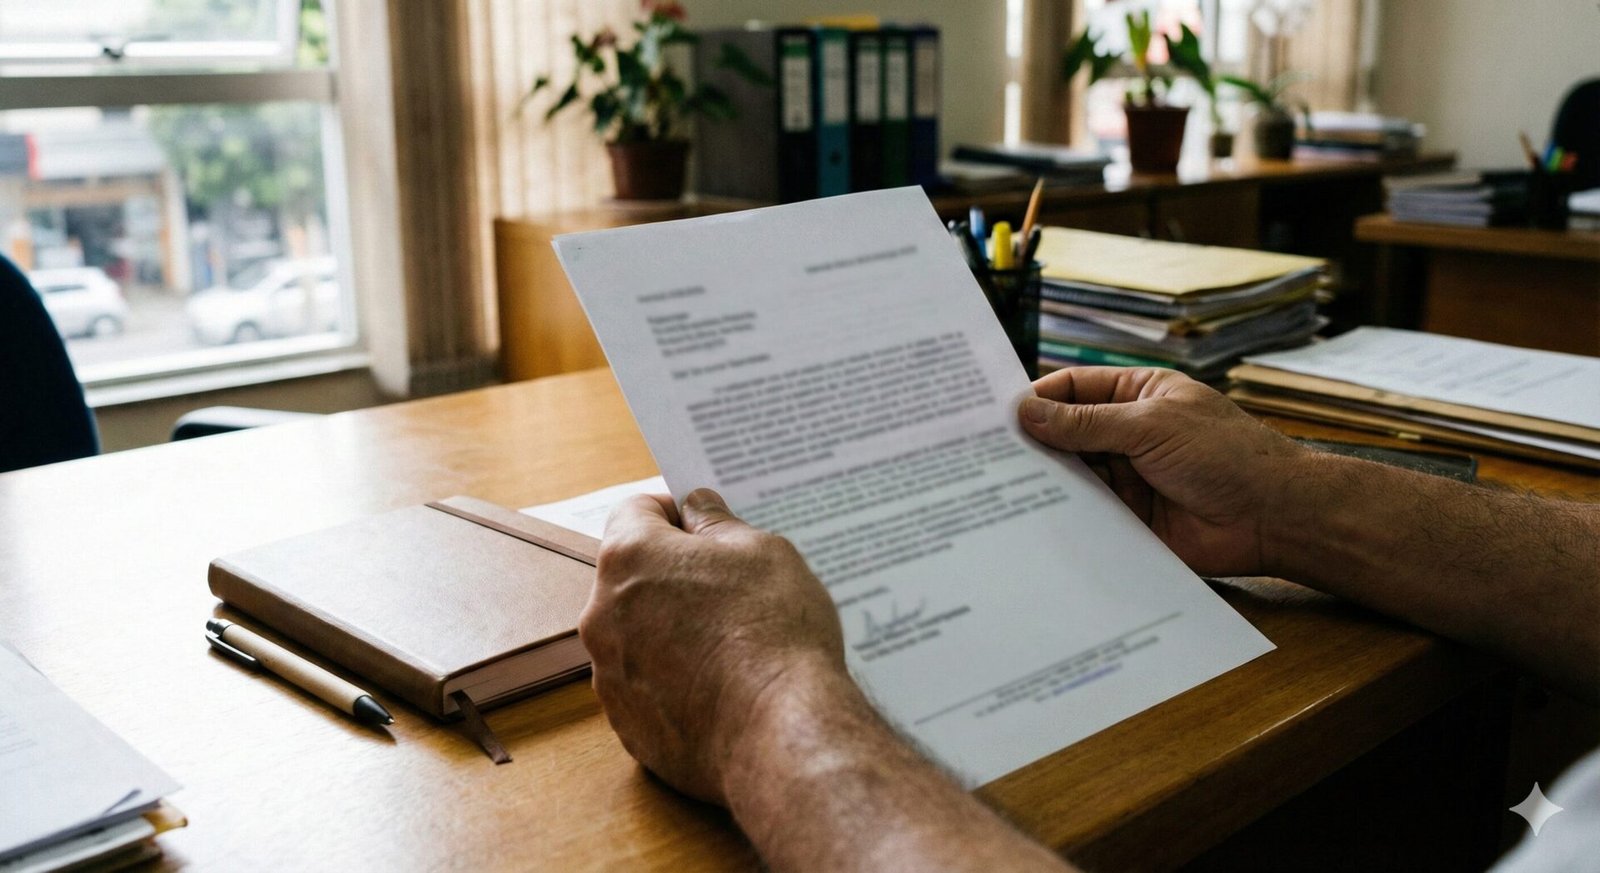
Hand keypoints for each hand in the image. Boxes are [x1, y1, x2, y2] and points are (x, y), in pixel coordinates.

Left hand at [581, 489, 846, 803]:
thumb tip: (697, 509)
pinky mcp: (626, 725)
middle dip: (674, 574)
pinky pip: (646, 687)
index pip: (635, 511)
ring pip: (636, 633)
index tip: (705, 523)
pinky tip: (721, 685)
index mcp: (630, 559)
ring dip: (671, 628)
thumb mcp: (763, 552)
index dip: (673, 511)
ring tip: (731, 642)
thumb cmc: (774, 632)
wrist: (779, 733)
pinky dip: (673, 681)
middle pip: (632, 576)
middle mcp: (602, 614)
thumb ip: (718, 524)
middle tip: (730, 584)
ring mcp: (609, 675)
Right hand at [1018, 367, 1310, 576]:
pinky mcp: (1129, 521)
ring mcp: (1128, 479)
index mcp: (1138, 397)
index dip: (1038, 398)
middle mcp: (1129, 436)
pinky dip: (1063, 517)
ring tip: (999, 487)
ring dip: (1045, 481)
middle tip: (986, 454)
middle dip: (1034, 443)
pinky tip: (1031, 519)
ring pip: (1073, 477)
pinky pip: (1087, 516)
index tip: (997, 414)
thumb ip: (1087, 423)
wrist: (1274, 519)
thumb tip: (1028, 412)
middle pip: (1067, 435)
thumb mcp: (1151, 426)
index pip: (1075, 389)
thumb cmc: (1227, 455)